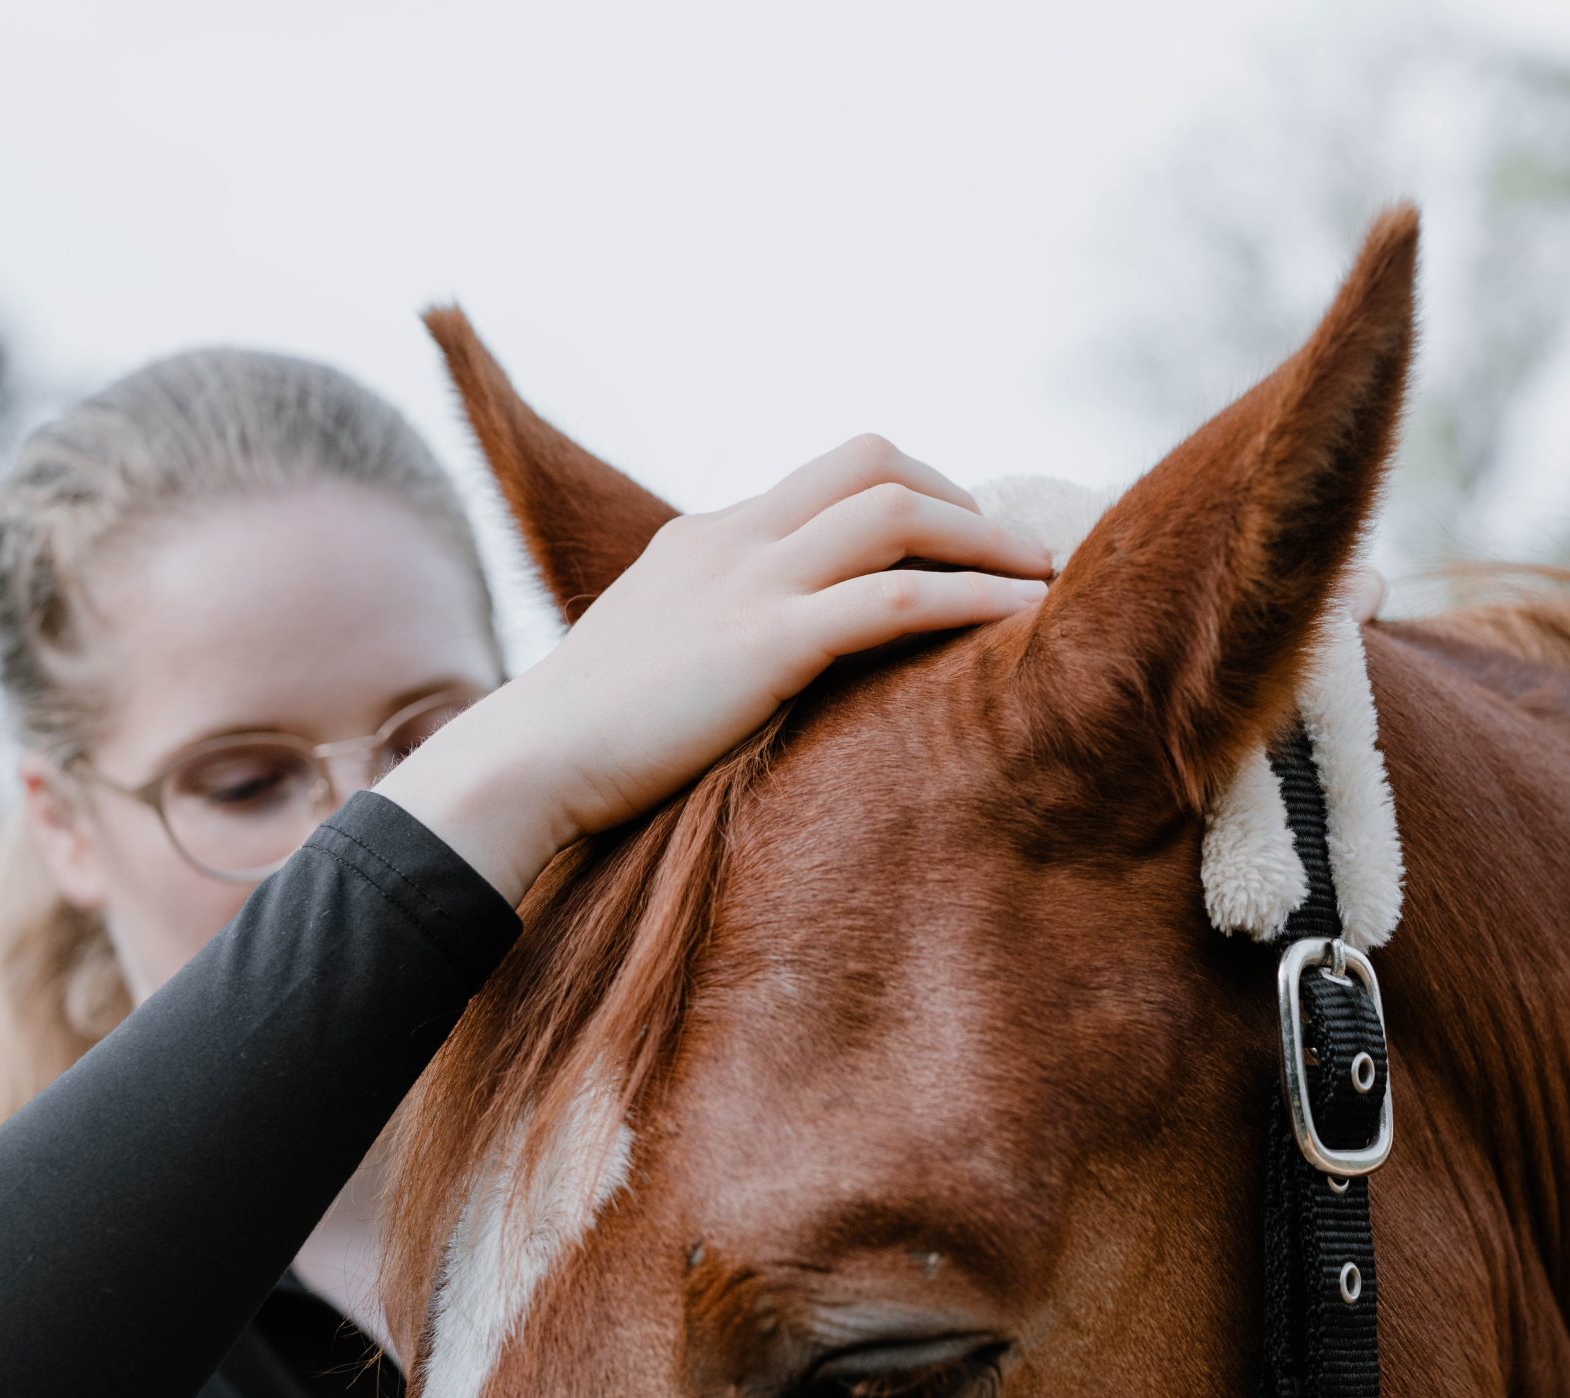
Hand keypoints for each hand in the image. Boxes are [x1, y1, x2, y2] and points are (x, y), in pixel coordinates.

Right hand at [376, 435, 1053, 901]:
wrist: (525, 764)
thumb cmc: (587, 739)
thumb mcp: (657, 656)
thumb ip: (716, 635)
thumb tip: (777, 666)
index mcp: (709, 536)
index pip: (832, 475)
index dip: (915, 494)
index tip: (962, 541)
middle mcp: (734, 537)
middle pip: (875, 461)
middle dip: (961, 497)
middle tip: (1014, 551)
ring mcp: (749, 582)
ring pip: (898, 513)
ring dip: (987, 540)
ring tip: (1045, 577)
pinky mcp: (765, 643)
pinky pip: (895, 599)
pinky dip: (970, 600)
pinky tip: (1018, 619)